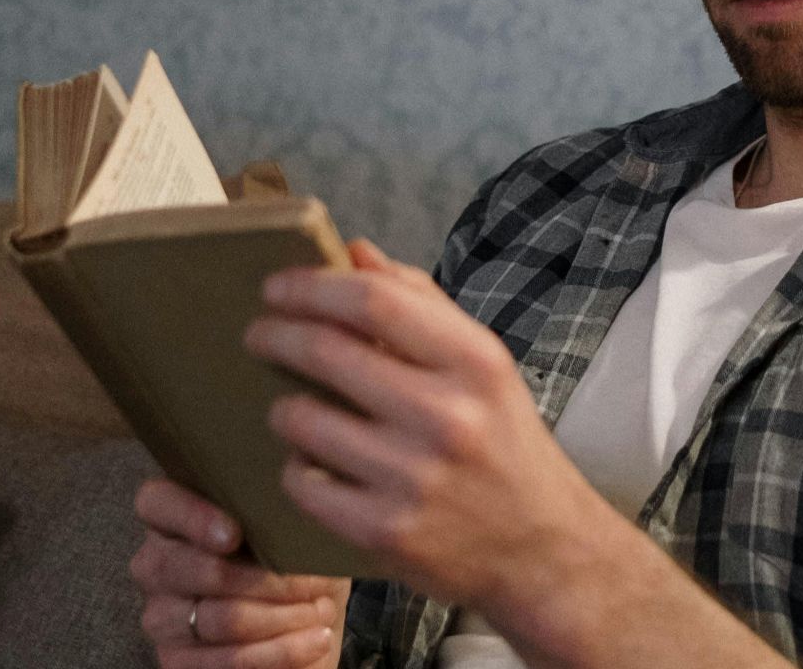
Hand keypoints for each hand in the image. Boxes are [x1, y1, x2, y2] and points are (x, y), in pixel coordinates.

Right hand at [130, 478, 347, 668]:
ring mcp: (161, 616)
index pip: (156, 502)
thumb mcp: (294, 530)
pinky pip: (230, 660)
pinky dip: (281, 651)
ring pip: (220, 618)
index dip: (192, 516)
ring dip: (282, 616)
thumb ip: (279, 513)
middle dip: (263, 578)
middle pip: (194, 568)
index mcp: (174, 518)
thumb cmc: (295, 563)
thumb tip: (297, 511)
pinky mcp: (177, 661)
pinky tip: (313, 640)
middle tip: (312, 583)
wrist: (305, 622)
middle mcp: (156, 565)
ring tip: (320, 610)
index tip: (234, 535)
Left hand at [246, 239, 614, 617]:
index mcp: (476, 362)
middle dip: (275, 335)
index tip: (277, 287)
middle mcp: (448, 417)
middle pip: (326, 352)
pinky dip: (296, 468)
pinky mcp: (386, 533)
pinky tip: (313, 464)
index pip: (373, 300)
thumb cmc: (504, 444)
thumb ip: (422, 303)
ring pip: (302, 420)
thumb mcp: (484, 365)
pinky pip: (302, 483)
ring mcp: (414, 479)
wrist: (543, 549)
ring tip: (293, 407)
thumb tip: (355, 253)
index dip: (311, 287)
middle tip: (259, 335)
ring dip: (284, 407)